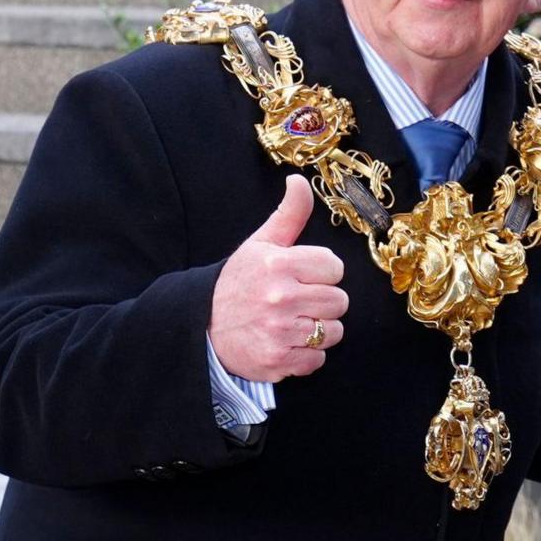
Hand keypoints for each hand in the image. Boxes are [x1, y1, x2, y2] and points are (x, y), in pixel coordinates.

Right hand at [209, 177, 348, 382]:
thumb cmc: (238, 283)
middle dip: (322, 301)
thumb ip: (288, 215)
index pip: (334, 267)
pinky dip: (306, 355)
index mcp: (278, 264)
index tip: (302, 276)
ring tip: (292, 322)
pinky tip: (286, 342)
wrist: (202, 328)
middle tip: (297, 301)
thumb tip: (299, 180)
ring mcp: (279, 332)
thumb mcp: (260, 244)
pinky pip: (318, 359)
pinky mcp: (279, 361)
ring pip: (334, 331)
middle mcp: (279, 297)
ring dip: (318, 329)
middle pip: (339, 301)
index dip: (322, 272)